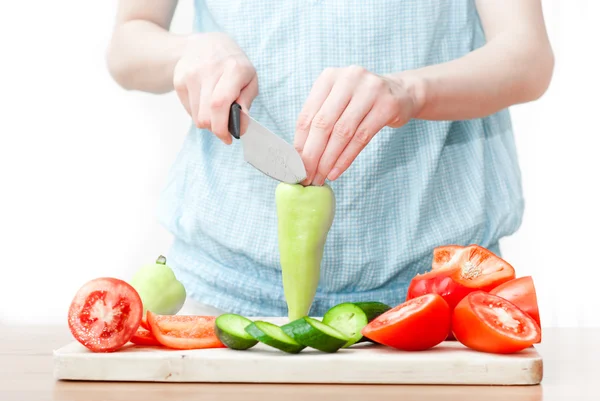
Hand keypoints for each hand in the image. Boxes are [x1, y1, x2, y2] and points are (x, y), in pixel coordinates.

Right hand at [173, 33, 257, 143]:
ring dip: (208, 121)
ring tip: (216, 112)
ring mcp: (191, 74)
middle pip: (206, 115)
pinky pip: (188, 110)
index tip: (227, 138)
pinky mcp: (179, 80)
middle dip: (216, 129)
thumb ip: (246, 102)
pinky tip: (204, 101)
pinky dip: (198, 113)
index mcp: (233, 68)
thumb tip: (241, 127)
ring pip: (197, 116)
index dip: (222, 127)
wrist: (205, 44)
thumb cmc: (232, 64)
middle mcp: (209, 69)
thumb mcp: (249, 78)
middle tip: (224, 129)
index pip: (220, 104)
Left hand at [294, 66, 419, 185]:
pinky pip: (361, 138)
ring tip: (321, 177)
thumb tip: (300, 155)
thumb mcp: (338, 102)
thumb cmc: (361, 102)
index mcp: (329, 77)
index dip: (300, 143)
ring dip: (329, 160)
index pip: (308, 115)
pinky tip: (337, 171)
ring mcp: (370, 90)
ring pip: (342, 133)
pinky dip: (346, 158)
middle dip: (312, 154)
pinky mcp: (386, 106)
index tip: (295, 165)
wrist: (400, 93)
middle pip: (323, 124)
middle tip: (306, 176)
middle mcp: (348, 79)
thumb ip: (319, 121)